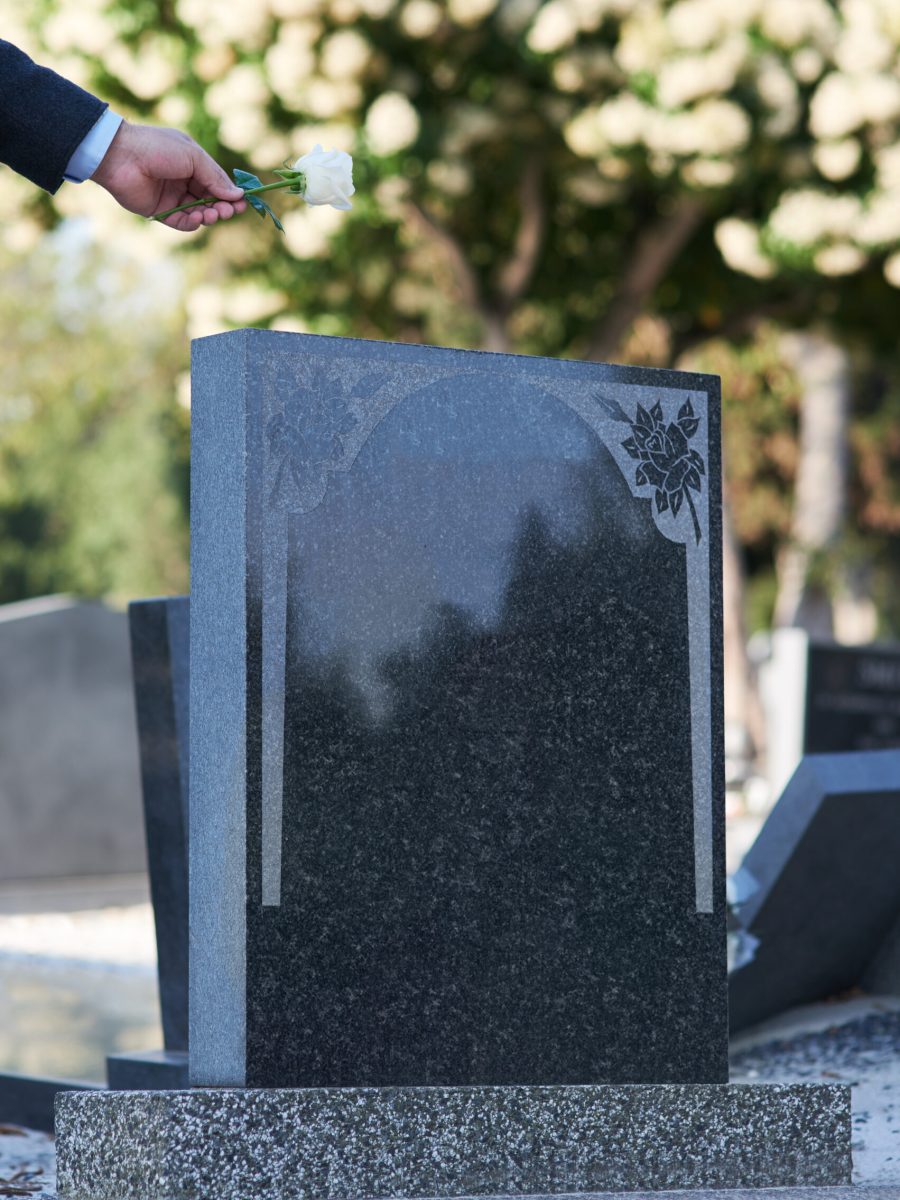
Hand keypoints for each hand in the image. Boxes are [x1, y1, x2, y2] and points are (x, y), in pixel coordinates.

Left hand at [92, 120, 246, 231]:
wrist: (121, 156)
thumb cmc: (157, 148)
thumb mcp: (193, 157)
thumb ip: (215, 178)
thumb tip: (238, 195)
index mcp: (191, 163)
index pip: (216, 183)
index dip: (230, 193)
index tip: (242, 202)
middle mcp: (183, 181)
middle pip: (210, 200)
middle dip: (222, 206)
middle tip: (230, 211)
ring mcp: (172, 197)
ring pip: (198, 212)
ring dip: (209, 216)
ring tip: (213, 215)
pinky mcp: (160, 211)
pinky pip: (182, 222)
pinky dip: (193, 223)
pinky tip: (198, 218)